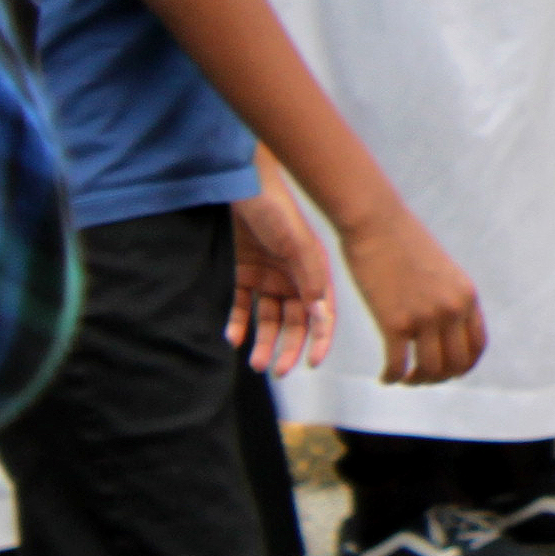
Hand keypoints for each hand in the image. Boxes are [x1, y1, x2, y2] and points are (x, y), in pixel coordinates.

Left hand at [226, 184, 338, 375]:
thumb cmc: (275, 209)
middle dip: (287, 347)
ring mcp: (267, 276)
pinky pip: (241, 305)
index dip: (320, 338)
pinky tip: (232, 337)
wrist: (241, 185)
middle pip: (293, 320)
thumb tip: (322, 314)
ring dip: (262, 341)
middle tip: (276, 371)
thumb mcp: (297, 243)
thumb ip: (310, 277)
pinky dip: (237, 323)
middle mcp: (292, 277)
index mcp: (312, 270)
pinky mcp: (242, 272)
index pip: (321, 311)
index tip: (312, 363)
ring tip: (254, 362)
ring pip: (267, 318)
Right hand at [334, 202, 483, 385]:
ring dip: (416, 381)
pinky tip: (385, 377)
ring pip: (430, 371)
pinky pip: (398, 366)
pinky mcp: (395, 322)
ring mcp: (425, 317)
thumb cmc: (404, 244)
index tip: (446, 371)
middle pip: (456, 364)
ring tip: (403, 378)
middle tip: (420, 377)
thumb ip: (449, 298)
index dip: (463, 366)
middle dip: (439, 378)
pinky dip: (391, 378)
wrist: (377, 224)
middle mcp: (452, 309)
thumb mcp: (442, 271)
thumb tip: (445, 328)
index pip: (477, 346)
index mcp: (467, 295)